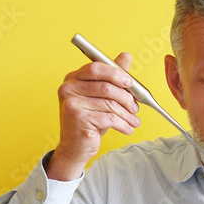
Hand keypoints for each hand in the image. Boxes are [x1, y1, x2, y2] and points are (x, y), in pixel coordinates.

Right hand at [47, 52, 140, 180]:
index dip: (116, 73)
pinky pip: (109, 118)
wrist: (74, 147)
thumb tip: (126, 56)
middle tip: (135, 107)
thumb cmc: (88, 120)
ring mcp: (72, 104)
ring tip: (133, 120)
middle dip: (126, 98)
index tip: (130, 82)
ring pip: (110, 104)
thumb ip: (111, 77)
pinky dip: (123, 124)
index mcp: (72, 79)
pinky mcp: (79, 119)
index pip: (96, 68)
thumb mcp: (99, 97)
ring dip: (127, 114)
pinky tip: (127, 128)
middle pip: (106, 87)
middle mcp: (68, 89)